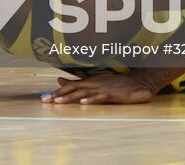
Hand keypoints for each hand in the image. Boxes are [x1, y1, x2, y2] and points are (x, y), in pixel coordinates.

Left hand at [41, 70, 166, 104]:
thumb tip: (60, 81)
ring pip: (84, 93)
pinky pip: (100, 98)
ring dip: (70, 97)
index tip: (45, 98)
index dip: (58, 92)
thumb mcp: (97, 81)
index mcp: (90, 81)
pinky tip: (83, 103)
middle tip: (46, 101)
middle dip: (59, 95)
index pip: (71, 86)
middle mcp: (94, 83)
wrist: (139, 82)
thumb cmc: (117, 83)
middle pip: (73, 89)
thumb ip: (79, 82)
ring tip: (59, 102)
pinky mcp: (113, 95)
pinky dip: (91, 100)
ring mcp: (103, 88)